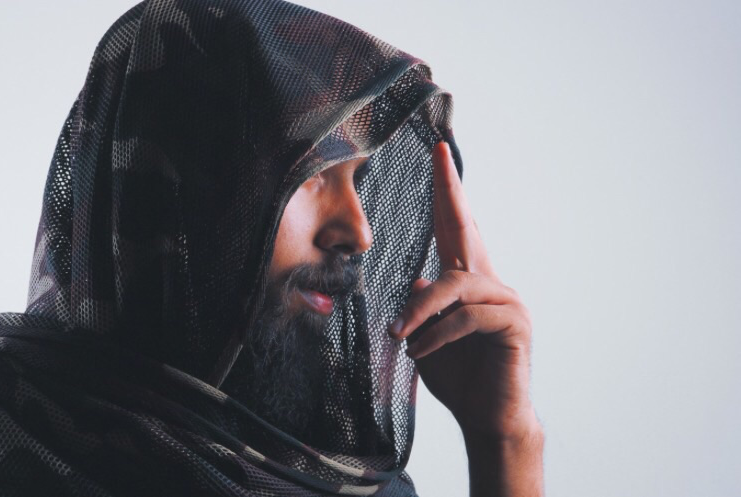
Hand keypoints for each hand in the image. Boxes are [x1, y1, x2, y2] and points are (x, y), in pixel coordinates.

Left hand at [388, 141, 537, 438]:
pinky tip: (421, 351)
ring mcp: (506, 301)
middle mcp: (490, 284)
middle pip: (467, 229)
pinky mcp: (514, 324)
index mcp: (467, 284)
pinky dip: (439, 333)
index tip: (437, 155)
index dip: (446, 194)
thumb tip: (418, 279)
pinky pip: (468, 316)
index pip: (454, 231)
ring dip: (422, 311)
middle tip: (438, 151)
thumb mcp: (426, 337)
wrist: (487, 419)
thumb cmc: (458, 378)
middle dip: (450, 190)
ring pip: (456, 285)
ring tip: (401, 336)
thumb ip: (423, 307)